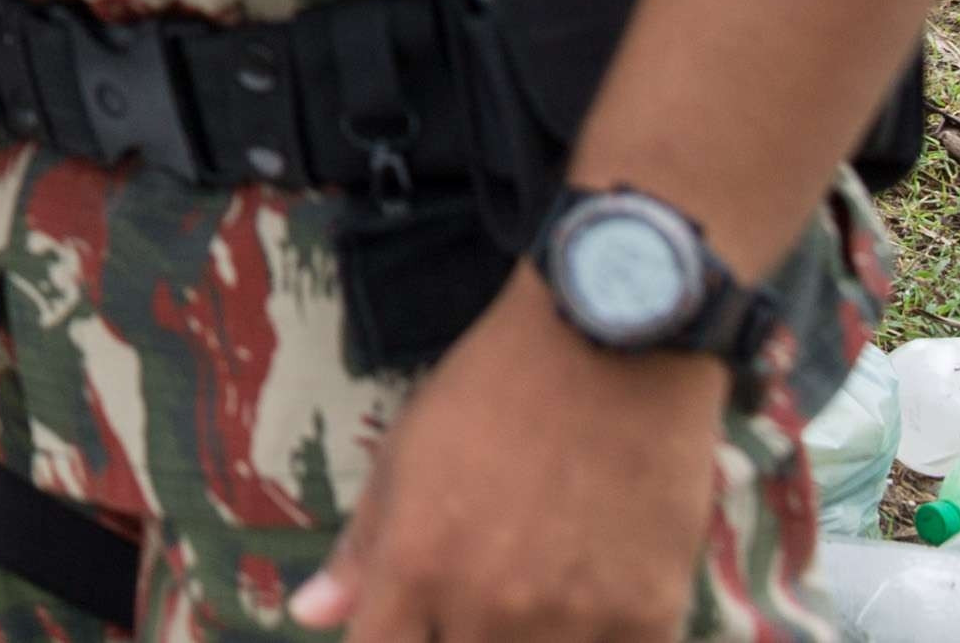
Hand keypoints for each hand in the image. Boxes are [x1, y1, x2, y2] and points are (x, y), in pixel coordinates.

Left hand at [292, 277, 727, 642]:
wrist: (609, 346)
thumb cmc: (490, 392)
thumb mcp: (403, 456)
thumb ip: (360, 548)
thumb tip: (310, 613)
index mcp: (416, 564)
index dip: (385, 640)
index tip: (404, 623)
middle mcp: (489, 603)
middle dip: (459, 635)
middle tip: (482, 589)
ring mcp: (573, 618)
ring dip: (529, 639)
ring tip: (539, 584)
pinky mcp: (649, 616)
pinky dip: (600, 639)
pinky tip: (596, 599)